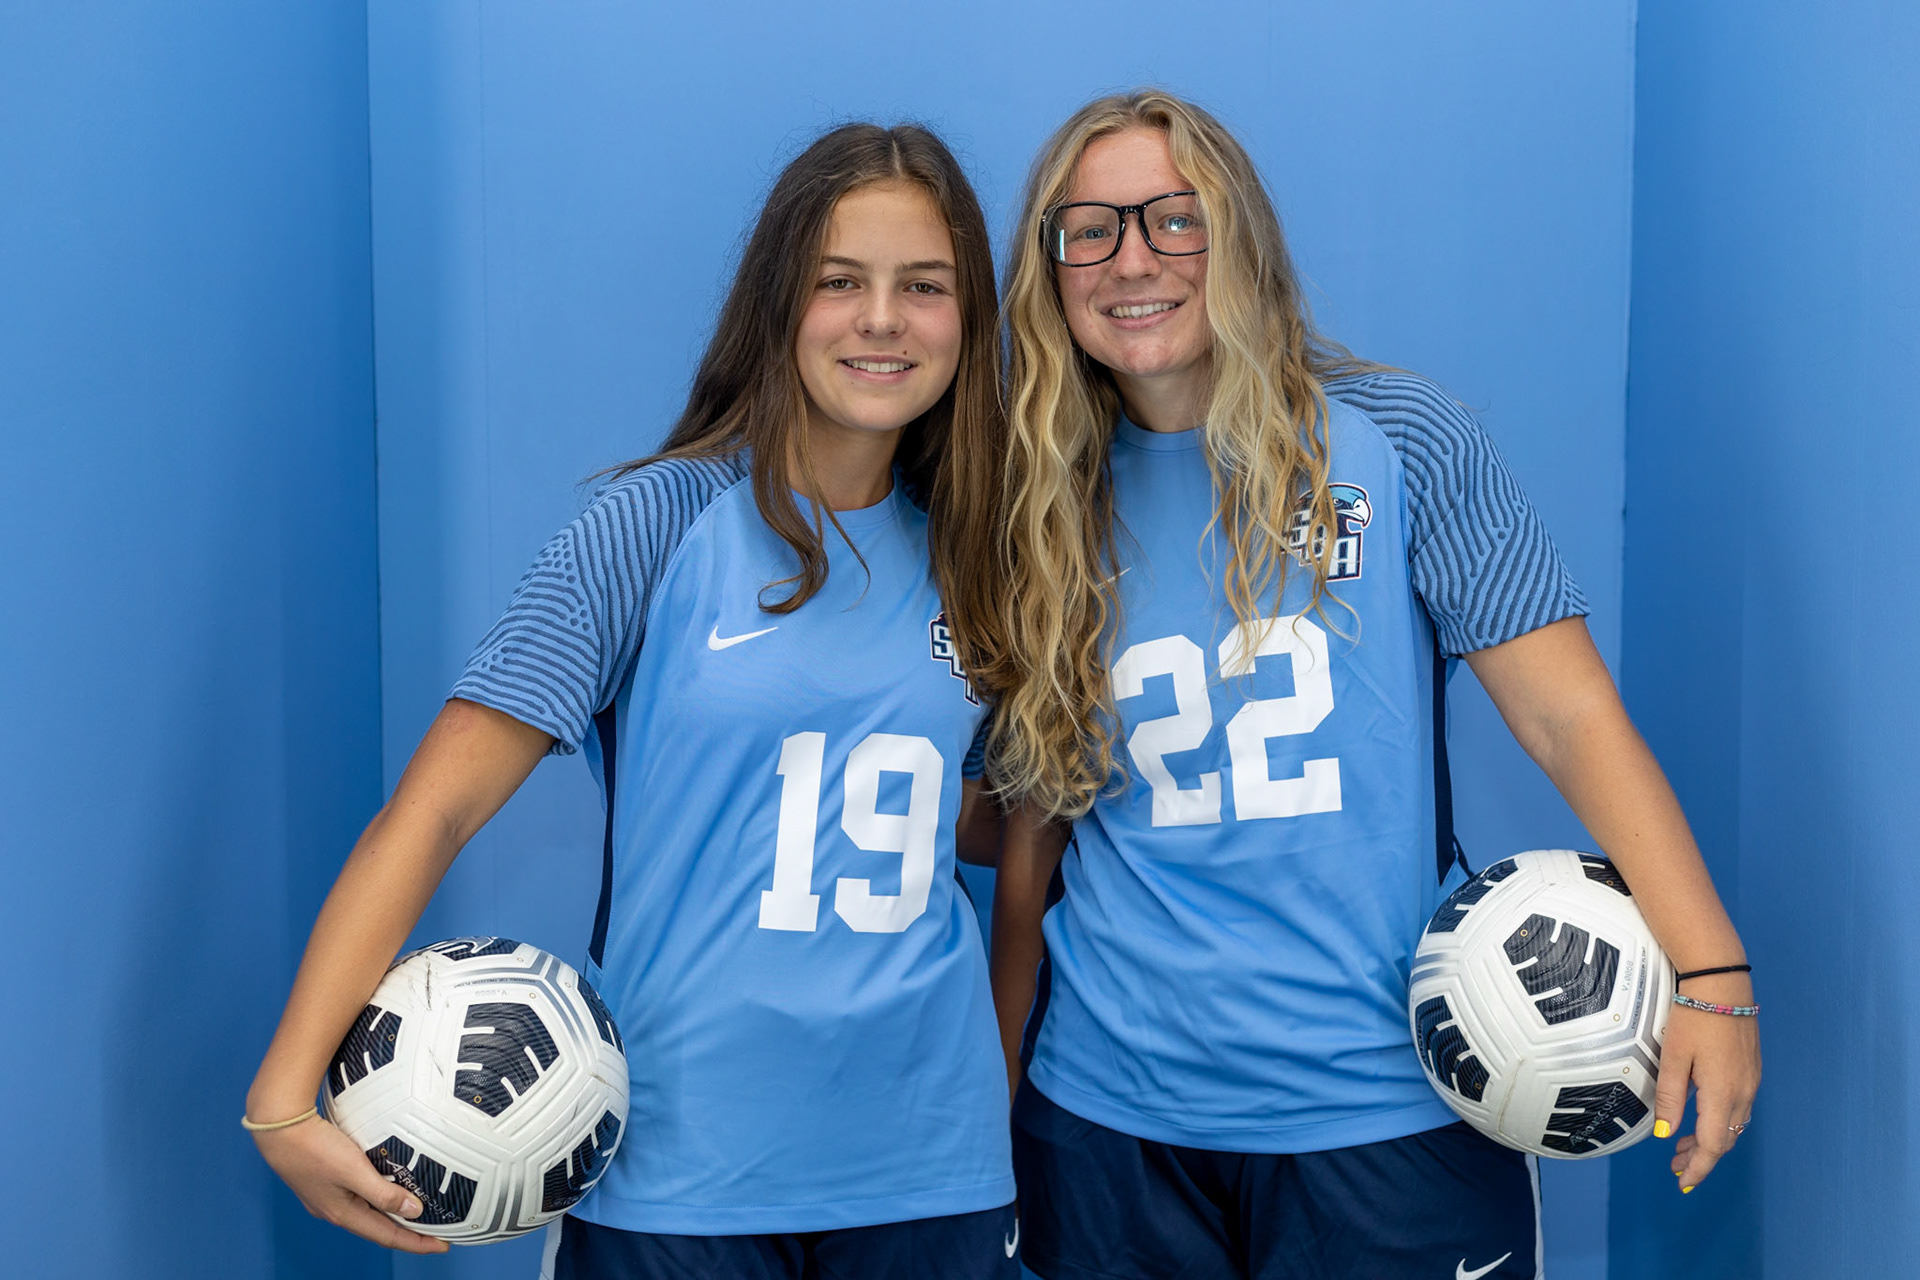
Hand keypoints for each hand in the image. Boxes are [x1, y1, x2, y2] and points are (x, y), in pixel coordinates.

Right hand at [251, 1113, 449, 1253]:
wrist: (280, 1128)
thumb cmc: (314, 1148)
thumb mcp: (354, 1171)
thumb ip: (384, 1193)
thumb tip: (413, 1211)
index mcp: (343, 1213)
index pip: (388, 1235)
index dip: (416, 1242)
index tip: (442, 1245)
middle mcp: (336, 1210)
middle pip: (379, 1228)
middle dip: (408, 1233)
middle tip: (436, 1232)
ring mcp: (330, 1196)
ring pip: (369, 1212)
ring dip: (393, 1216)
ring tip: (417, 1214)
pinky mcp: (326, 1181)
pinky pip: (360, 1197)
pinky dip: (379, 1199)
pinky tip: (388, 1190)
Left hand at [1653, 974, 1760, 1192]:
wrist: (1721, 983)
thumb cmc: (1692, 1016)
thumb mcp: (1673, 1058)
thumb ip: (1671, 1098)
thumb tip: (1667, 1135)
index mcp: (1723, 1093)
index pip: (1714, 1145)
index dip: (1699, 1168)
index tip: (1683, 1183)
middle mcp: (1744, 1092)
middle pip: (1726, 1139)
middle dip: (1702, 1157)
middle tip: (1675, 1166)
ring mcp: (1751, 1080)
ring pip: (1734, 1124)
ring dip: (1712, 1139)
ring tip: (1684, 1146)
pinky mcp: (1751, 1068)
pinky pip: (1740, 1106)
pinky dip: (1721, 1120)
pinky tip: (1702, 1116)